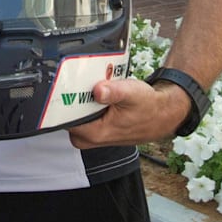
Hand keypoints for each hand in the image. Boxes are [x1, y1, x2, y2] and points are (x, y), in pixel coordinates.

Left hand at [67, 78, 189, 148]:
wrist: (161, 115)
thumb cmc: (148, 106)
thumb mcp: (132, 93)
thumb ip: (113, 92)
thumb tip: (97, 91)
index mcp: (95, 133)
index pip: (62, 118)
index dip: (60, 101)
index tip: (62, 86)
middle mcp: (90, 138)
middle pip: (65, 116)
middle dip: (70, 98)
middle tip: (82, 83)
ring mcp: (92, 136)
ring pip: (73, 115)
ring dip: (79, 100)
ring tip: (94, 88)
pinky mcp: (95, 130)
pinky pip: (82, 116)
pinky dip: (87, 104)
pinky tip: (98, 95)